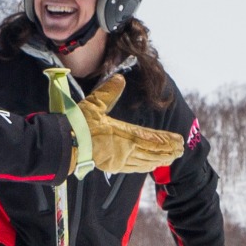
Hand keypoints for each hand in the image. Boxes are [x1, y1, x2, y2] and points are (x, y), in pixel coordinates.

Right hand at [56, 73, 184, 176]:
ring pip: (145, 161)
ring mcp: (119, 160)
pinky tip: (150, 166)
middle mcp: (125, 150)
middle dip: (168, 151)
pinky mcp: (111, 166)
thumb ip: (109, 91)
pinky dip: (145, 166)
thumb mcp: (94, 103)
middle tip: (181, 151)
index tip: (180, 140)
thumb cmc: (78, 124)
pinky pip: (133, 167)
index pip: (152, 138)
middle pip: (152, 152)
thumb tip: (120, 78)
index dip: (167, 140)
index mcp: (124, 134)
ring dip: (160, 159)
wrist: (65, 144)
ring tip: (171, 158)